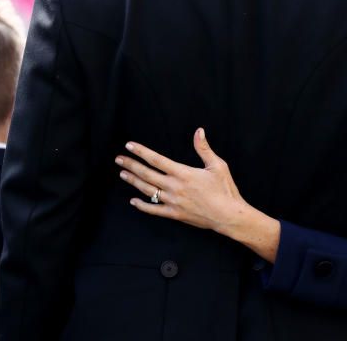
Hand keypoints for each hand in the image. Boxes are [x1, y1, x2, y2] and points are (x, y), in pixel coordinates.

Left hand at [116, 129, 280, 262]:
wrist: (227, 215)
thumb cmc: (224, 189)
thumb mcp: (217, 165)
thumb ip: (204, 148)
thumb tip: (199, 131)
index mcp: (183, 173)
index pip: (156, 159)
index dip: (141, 152)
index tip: (129, 146)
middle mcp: (174, 187)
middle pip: (147, 174)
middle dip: (131, 165)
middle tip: (119, 159)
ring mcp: (172, 202)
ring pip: (147, 190)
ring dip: (134, 182)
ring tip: (123, 174)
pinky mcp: (174, 214)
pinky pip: (154, 210)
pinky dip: (142, 205)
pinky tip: (134, 201)